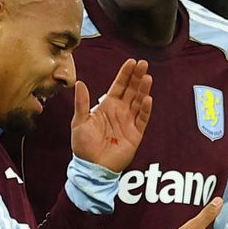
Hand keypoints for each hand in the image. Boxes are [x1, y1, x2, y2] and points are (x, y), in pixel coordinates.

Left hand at [70, 58, 151, 172]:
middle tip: (143, 63)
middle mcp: (120, 111)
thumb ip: (81, 103)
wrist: (91, 166)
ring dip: (143, 89)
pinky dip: (146, 109)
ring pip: (139, 102)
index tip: (131, 62)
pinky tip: (148, 99)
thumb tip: (80, 83)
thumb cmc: (84, 146)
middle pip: (132, 90)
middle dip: (137, 76)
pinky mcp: (135, 134)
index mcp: (107, 106)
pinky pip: (143, 119)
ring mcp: (129, 121)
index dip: (125, 74)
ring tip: (147, 77)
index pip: (119, 86)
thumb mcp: (79, 122)